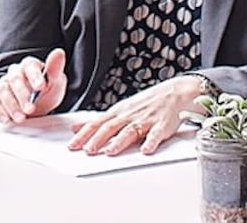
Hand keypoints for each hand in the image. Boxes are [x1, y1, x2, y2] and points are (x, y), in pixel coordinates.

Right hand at [0, 48, 66, 123]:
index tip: (41, 87)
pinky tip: (7, 120)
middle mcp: (14, 73)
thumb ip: (55, 70)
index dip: (34, 76)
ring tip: (21, 118)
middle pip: (14, 79)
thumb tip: (59, 53)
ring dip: (11, 105)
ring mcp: (4, 85)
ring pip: (3, 90)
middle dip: (22, 95)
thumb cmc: (45, 92)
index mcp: (29, 66)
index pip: (30, 65)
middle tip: (30, 108)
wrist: (36, 108)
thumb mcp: (56, 83)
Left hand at [67, 75, 202, 155]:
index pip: (96, 123)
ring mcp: (145, 120)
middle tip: (87, 151)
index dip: (83, 134)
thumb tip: (77, 127)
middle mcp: (129, 115)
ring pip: (130, 131)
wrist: (174, 93)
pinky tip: (146, 150)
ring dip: (119, 142)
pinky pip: (156, 134)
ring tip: (109, 152)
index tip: (72, 146)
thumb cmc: (146, 104)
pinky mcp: (162, 125)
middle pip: (110, 127)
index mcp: (118, 113)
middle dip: (97, 139)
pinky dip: (151, 142)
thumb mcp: (119, 110)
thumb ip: (99, 121)